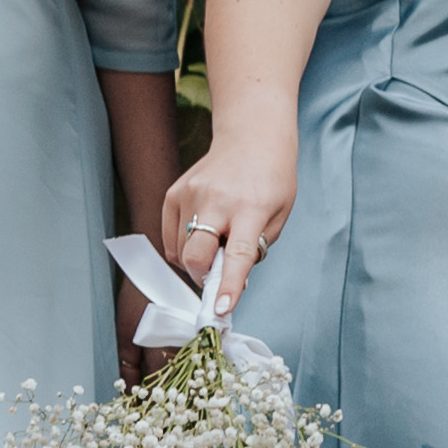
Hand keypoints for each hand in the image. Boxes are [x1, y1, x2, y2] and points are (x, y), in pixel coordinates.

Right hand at [155, 135, 298, 334]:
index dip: (228, 284)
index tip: (221, 309)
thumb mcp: (278, 215)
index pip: (238, 253)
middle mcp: (216, 200)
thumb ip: (255, 248)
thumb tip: (227, 280)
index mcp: (251, 208)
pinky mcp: (174, 193)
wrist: (252, 138)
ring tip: (216, 242)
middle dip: (202, 277)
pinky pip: (169, 237)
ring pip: (180, 251)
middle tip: (216, 277)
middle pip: (195, 255)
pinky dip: (182, 247)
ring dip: (195, 261)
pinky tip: (201, 235)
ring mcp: (191, 195)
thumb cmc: (271, 180)